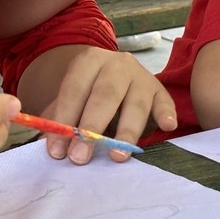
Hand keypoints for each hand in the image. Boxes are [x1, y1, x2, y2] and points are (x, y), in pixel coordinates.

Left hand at [38, 47, 176, 164]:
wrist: (112, 76)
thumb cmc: (87, 95)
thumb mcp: (68, 101)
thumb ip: (59, 121)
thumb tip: (51, 149)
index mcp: (89, 61)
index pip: (75, 89)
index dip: (65, 120)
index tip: (57, 151)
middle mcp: (118, 64)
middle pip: (106, 95)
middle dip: (92, 128)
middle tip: (80, 158)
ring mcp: (142, 76)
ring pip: (136, 103)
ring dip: (126, 131)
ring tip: (117, 156)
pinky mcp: (160, 89)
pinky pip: (165, 102)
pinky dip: (167, 114)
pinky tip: (168, 127)